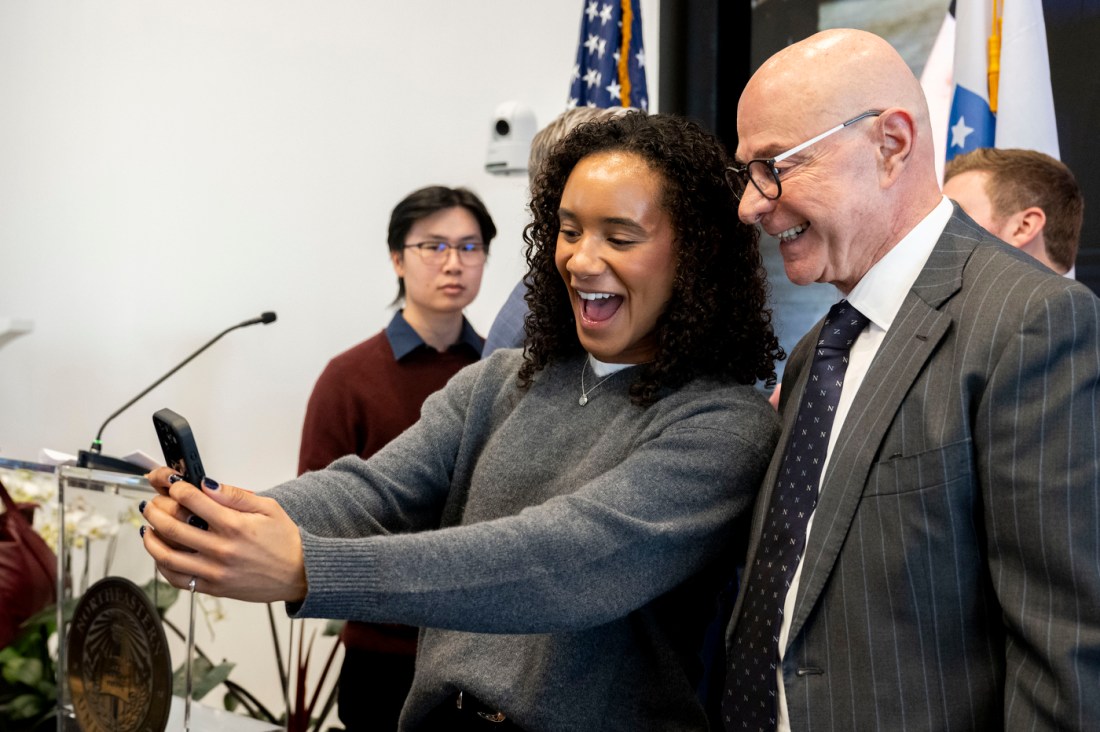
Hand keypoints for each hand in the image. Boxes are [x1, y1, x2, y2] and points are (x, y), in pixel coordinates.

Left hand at [141, 471, 307, 603]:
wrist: (299, 573)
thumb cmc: (285, 540)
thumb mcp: (268, 507)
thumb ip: (235, 495)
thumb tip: (207, 484)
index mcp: (234, 525)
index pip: (193, 500)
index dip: (176, 488)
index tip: (173, 484)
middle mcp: (221, 549)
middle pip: (173, 526)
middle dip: (155, 510)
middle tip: (151, 503)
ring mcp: (215, 571)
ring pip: (167, 555)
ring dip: (151, 538)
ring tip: (148, 527)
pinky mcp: (213, 587)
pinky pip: (177, 579)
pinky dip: (162, 565)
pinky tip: (160, 553)